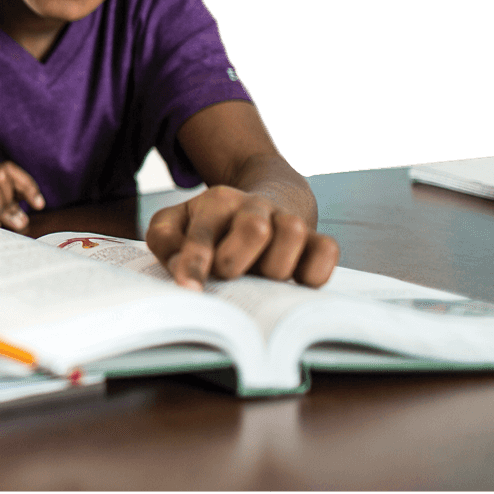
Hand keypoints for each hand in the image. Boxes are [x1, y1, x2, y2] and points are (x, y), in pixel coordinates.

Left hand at [146, 185, 338, 290]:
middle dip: (236, 261)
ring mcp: (288, 220)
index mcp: (217, 202)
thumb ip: (166, 240)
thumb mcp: (175, 223)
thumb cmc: (210, 224)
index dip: (194, 262)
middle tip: (227, 275)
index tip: (189, 290)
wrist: (261, 203)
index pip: (202, 233)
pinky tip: (295, 280)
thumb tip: (179, 267)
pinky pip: (327, 251)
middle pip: (254, 228)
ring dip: (274, 267)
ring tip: (260, 276)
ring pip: (293, 235)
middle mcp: (255, 207)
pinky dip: (315, 271)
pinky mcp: (316, 238)